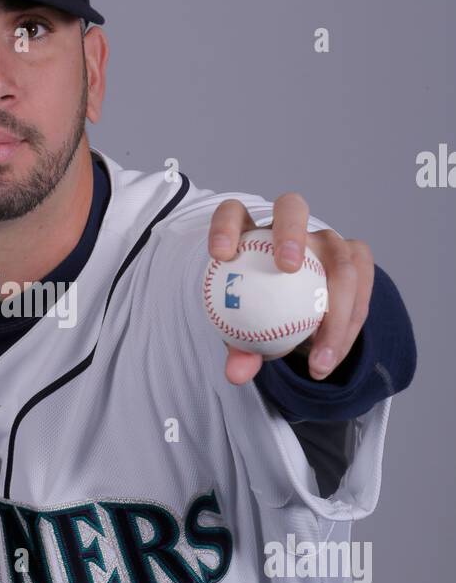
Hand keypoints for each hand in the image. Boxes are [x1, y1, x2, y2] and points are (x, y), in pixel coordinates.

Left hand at [207, 192, 373, 385]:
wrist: (297, 316)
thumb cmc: (261, 316)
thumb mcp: (245, 335)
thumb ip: (239, 349)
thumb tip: (237, 374)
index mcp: (250, 233)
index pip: (233, 214)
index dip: (225, 226)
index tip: (221, 256)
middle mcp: (290, 225)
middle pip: (292, 207)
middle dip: (290, 231)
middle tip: (287, 268)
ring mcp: (326, 239)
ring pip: (340, 257)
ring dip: (335, 308)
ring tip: (319, 357)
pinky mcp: (356, 256)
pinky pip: (362, 285)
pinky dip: (349, 324)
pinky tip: (333, 357)